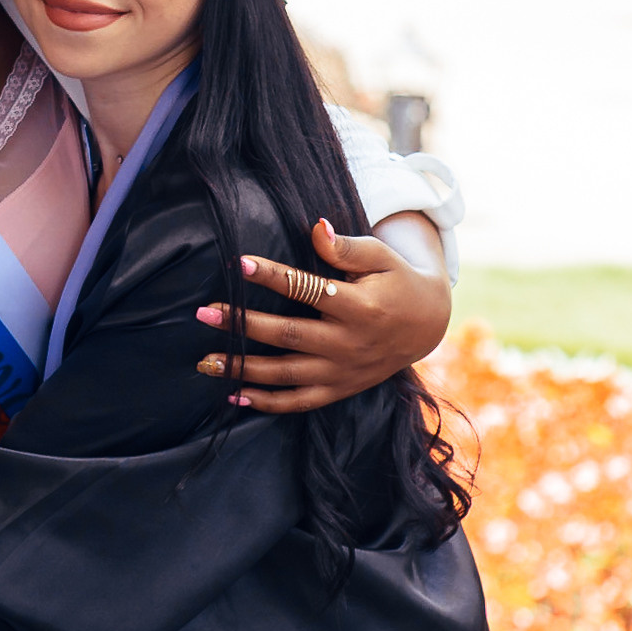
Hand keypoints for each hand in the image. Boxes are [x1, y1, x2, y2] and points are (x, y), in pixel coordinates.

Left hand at [196, 213, 450, 412]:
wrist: (427, 324)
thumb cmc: (396, 280)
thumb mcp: (381, 257)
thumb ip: (346, 247)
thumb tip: (316, 228)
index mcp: (360, 307)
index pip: (308, 290)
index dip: (273, 276)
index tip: (239, 263)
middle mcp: (349, 343)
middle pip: (288, 335)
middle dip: (243, 325)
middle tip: (204, 313)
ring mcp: (343, 371)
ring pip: (286, 374)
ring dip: (242, 368)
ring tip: (204, 361)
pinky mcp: (339, 389)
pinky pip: (299, 401)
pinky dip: (266, 403)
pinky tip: (232, 395)